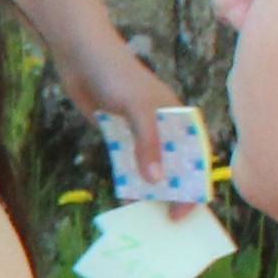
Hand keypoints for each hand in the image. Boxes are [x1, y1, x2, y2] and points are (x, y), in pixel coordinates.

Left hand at [64, 34, 194, 209]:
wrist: (81, 56)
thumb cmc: (115, 75)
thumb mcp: (136, 109)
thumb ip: (148, 143)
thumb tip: (157, 181)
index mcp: (180, 117)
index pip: (196, 158)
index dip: (194, 187)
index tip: (183, 213)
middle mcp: (165, 125)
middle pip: (177, 165)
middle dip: (175, 192)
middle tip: (166, 222)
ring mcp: (142, 130)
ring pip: (153, 165)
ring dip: (152, 188)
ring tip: (148, 215)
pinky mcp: (120, 132)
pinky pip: (130, 161)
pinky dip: (130, 178)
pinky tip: (126, 197)